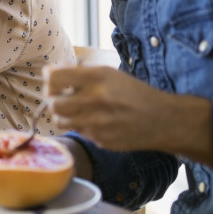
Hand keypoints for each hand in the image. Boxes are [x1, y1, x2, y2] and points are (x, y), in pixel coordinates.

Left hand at [45, 65, 211, 158]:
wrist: (162, 119)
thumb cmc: (133, 92)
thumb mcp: (109, 73)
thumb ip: (80, 73)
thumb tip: (51, 73)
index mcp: (97, 77)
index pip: (53, 77)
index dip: (50, 78)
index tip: (55, 80)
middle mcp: (95, 99)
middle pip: (52, 102)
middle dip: (53, 99)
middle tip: (60, 97)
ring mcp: (97, 122)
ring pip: (60, 120)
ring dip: (63, 114)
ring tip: (74, 109)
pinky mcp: (100, 139)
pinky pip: (77, 132)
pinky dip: (80, 126)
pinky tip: (94, 121)